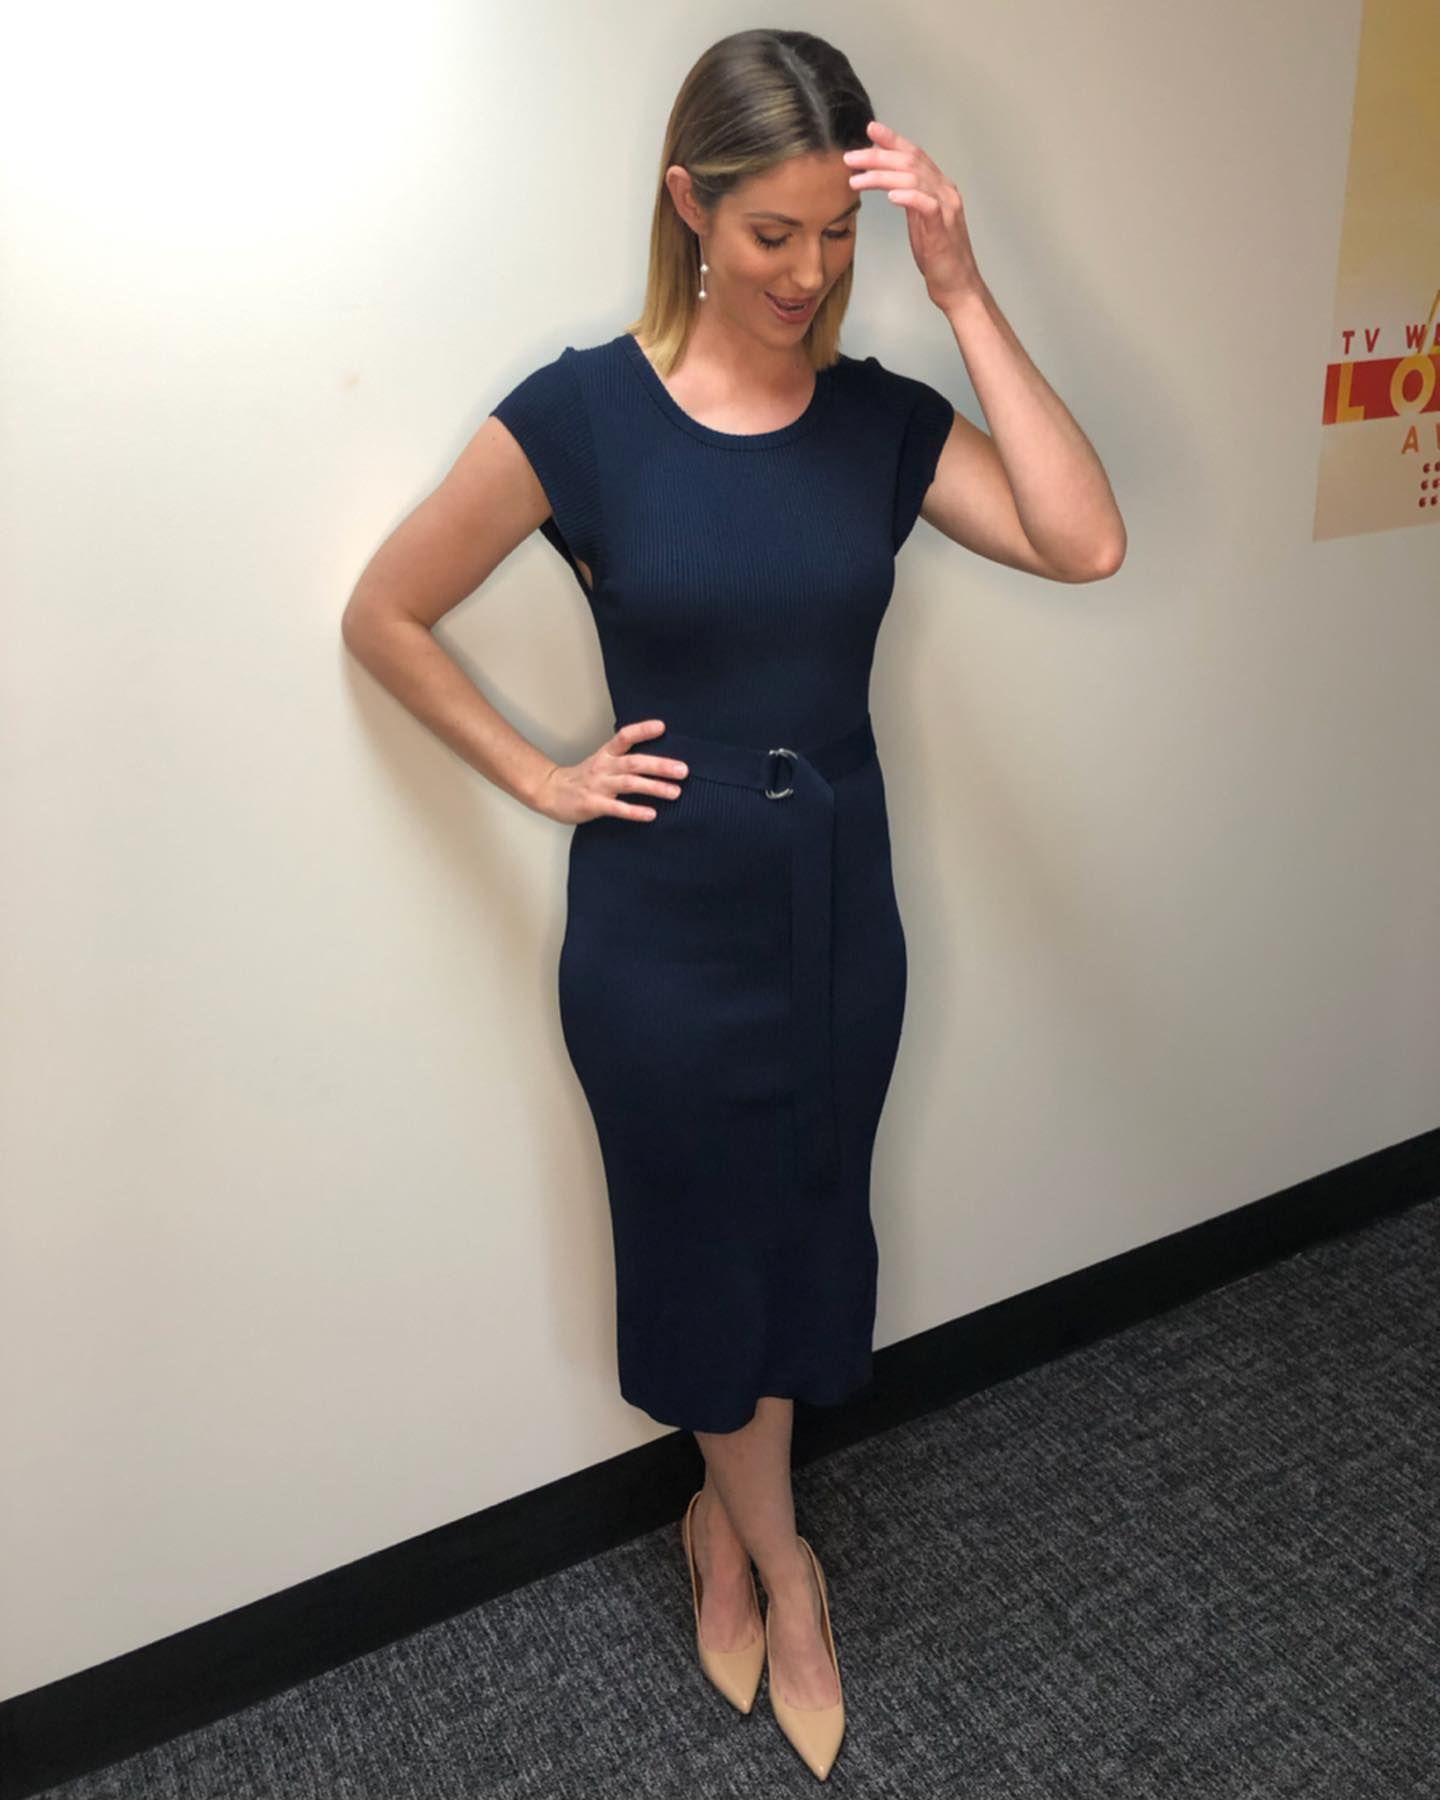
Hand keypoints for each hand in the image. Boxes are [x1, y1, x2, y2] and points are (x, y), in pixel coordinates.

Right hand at [532, 719, 688, 823]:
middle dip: (660, 766)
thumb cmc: (582, 778)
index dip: (642, 730)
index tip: (662, 727)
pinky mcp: (593, 804)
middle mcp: (604, 767)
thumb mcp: (602, 761)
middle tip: (683, 770)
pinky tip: (651, 814)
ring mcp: (598, 786)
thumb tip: (659, 760)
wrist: (550, 792)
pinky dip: (635, 811)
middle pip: (634, 762)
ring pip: (629, 784)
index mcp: (606, 754)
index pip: (624, 736)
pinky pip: (617, 808)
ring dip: (653, 787)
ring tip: (675, 792)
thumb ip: (625, 758)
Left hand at [842, 120, 981, 311]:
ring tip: (857, 179)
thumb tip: (889, 183)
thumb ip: (909, 198)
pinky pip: (926, 204)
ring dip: (882, 175)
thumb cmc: (938, 255)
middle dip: (878, 156)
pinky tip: (890, 195)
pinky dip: (908, 196)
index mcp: (939, 186)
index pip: (915, 154)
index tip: (870, 130)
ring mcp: (946, 207)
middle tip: (851, 158)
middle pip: (910, 161)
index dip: (892, 140)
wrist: (957, 285)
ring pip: (914, 178)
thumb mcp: (919, 221)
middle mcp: (945, 190)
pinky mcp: (943, 228)